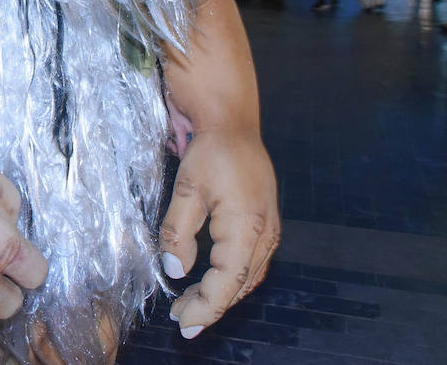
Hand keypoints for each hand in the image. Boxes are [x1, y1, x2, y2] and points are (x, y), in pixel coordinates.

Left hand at [159, 130, 279, 338]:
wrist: (233, 124)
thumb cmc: (211, 152)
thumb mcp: (186, 190)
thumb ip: (178, 233)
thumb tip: (175, 270)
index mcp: (247, 229)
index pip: (226, 283)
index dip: (205, 308)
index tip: (183, 323)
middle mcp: (265, 234)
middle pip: (240, 286)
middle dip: (211, 306)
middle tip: (181, 318)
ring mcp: (270, 229)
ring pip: (248, 277)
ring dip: (222, 293)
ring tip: (190, 303)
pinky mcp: (267, 223)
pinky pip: (252, 262)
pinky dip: (232, 278)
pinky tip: (211, 279)